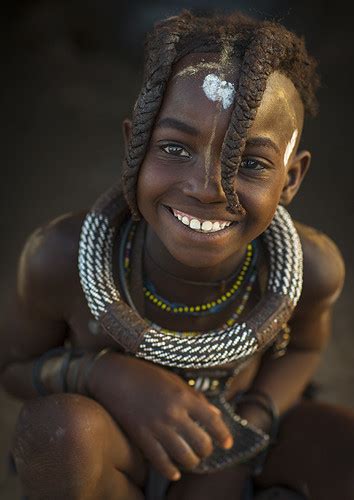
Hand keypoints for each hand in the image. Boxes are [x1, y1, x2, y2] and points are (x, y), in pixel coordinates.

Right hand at [88, 353, 232, 479]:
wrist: (114, 376)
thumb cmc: (146, 375)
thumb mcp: (174, 380)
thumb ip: (195, 397)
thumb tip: (215, 413)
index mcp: (183, 396)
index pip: (212, 420)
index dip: (223, 434)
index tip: (227, 443)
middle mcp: (173, 413)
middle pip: (201, 443)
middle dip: (206, 450)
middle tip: (204, 450)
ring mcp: (157, 427)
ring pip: (184, 457)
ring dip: (191, 462)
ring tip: (191, 459)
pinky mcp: (141, 437)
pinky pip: (160, 462)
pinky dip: (170, 471)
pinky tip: (174, 472)